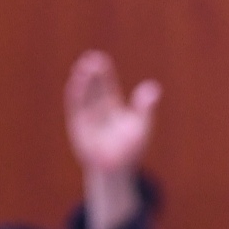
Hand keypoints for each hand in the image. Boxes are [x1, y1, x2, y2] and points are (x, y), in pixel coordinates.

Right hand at [65, 51, 159, 228]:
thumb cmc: (130, 149)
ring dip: (82, 81)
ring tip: (83, 68)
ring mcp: (86, 116)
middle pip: (93, 86)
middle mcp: (97, 108)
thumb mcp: (141, 125)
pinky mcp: (78, 126)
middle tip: (91, 58)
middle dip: (92, 73)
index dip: (103, 72)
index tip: (100, 59)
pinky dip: (75, 95)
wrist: (115, 170)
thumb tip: (154, 89)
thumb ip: (144, 107)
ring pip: (83, 95)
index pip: (106, 84)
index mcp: (112, 105)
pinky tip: (74, 84)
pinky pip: (75, 108)